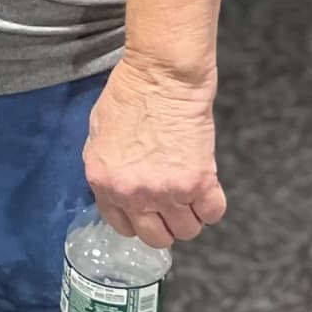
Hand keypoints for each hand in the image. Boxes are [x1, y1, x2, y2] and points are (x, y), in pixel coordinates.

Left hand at [83, 55, 225, 246]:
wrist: (162, 74)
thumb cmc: (130, 92)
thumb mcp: (98, 132)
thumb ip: (106, 166)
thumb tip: (117, 185)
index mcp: (104, 182)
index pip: (122, 226)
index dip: (138, 220)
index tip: (148, 212)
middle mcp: (133, 193)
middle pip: (156, 237)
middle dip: (165, 225)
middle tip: (172, 207)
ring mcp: (166, 191)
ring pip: (186, 231)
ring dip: (191, 217)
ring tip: (191, 197)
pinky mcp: (198, 181)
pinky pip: (213, 213)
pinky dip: (213, 207)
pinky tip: (208, 192)